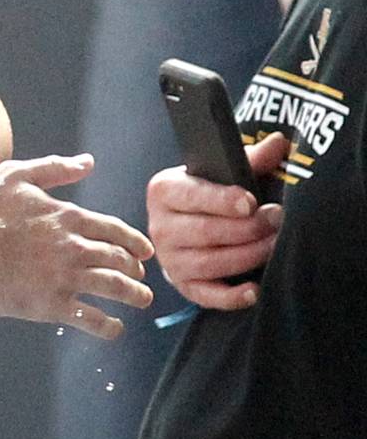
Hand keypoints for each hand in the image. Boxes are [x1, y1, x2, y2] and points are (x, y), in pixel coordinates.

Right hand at [0, 154, 153, 339]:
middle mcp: (74, 248)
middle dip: (136, 269)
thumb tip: (87, 163)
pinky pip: (91, 319)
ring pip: (115, 288)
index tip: (144, 252)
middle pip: (120, 260)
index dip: (135, 242)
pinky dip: (109, 326)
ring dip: (134, 295)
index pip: (115, 231)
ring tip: (141, 300)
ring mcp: (64, 278)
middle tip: (141, 277)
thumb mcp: (17, 175)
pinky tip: (115, 327)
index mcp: (69, 217)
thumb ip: (55, 168)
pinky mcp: (50, 305)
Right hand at [145, 133, 288, 309]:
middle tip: (277, 220)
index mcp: (164, 191)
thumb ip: (252, 158)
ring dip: (247, 256)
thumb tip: (279, 142)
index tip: (250, 202)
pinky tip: (254, 289)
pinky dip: (230, 297)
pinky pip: (204, 295)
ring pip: (208, 263)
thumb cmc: (212, 195)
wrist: (193, 221)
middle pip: (204, 232)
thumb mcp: (225, 172)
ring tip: (274, 245)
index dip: (221, 200)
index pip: (191, 196)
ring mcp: (168, 258)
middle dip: (247, 229)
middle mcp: (159, 225)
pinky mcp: (181, 283)